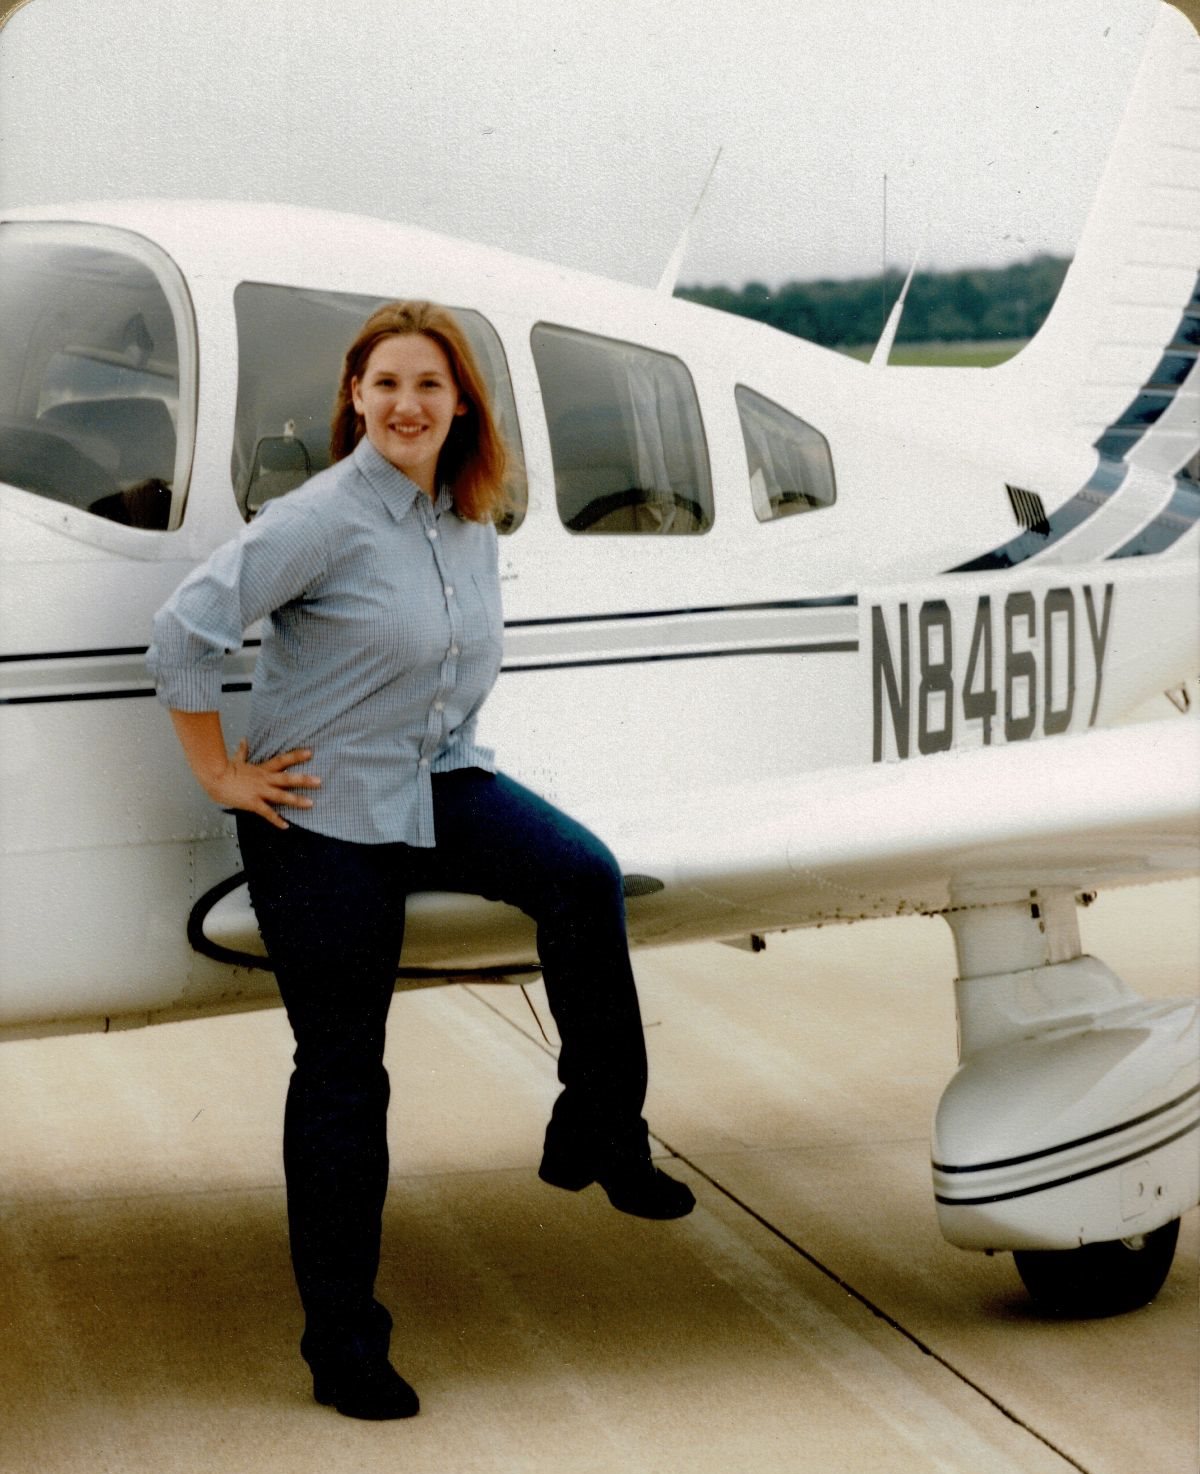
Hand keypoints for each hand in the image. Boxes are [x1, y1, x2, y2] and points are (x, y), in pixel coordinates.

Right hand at [201, 740, 320, 830]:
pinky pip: (267, 813)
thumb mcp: (236, 759)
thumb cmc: (223, 770)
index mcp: (262, 769)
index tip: (310, 753)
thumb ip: (243, 751)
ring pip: (281, 796)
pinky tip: (286, 826)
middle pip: (287, 779)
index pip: (282, 760)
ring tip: (311, 804)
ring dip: (296, 800)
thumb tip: (244, 740)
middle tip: (319, 781)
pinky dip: (277, 820)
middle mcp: (264, 780)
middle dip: (304, 780)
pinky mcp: (253, 803)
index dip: (296, 756)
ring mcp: (259, 791)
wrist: (213, 778)